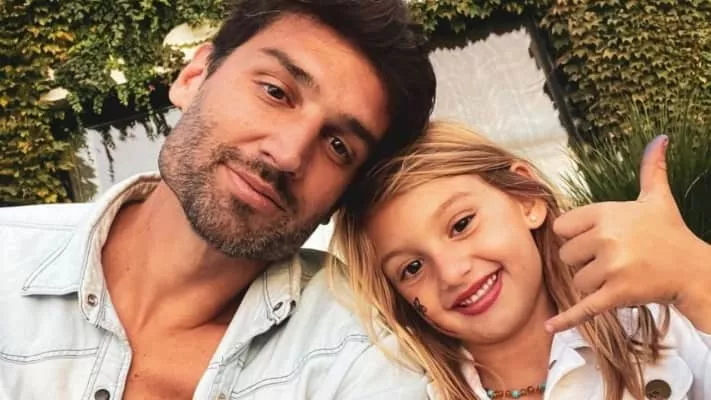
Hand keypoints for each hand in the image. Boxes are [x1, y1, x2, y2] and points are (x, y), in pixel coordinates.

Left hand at [545, 135, 710, 332]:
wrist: (695, 270)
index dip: (576, 237)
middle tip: (613, 260)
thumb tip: (660, 139)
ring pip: (577, 280)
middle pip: (566, 256)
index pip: (562, 228)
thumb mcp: (657, 199)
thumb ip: (651, 169)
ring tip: (620, 275)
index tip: (596, 239)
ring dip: (593, 283)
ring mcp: (612, 267)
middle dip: (584, 261)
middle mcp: (607, 237)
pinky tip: (549, 327)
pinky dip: (567, 319)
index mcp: (607, 213)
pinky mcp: (617, 293)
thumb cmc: (670, 233)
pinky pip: (585, 306)